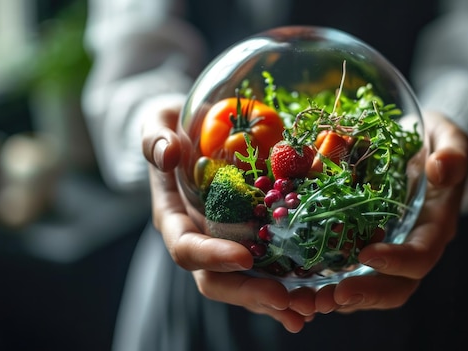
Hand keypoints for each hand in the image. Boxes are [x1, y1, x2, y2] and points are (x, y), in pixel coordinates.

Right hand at [141, 101, 314, 331]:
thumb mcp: (157, 123)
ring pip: (243, 284)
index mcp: (173, 218)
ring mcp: (223, 243)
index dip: (213, 257)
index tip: (245, 258)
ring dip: (274, 301)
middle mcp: (198, 239)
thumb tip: (168, 154)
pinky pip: (264, 270)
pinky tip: (312, 298)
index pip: (187, 248)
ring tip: (308, 308)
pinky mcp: (247, 240)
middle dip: (250, 294)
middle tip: (287, 301)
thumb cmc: (173, 128)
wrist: (189, 132)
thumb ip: (156, 139)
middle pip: (217, 280)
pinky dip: (285, 286)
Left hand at [313, 110, 467, 313]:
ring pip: (370, 288)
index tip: (367, 255)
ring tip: (308, 302)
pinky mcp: (367, 247)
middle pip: (396, 286)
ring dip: (340, 299)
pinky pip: (351, 275)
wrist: (422, 148)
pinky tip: (301, 288)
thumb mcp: (450, 138)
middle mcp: (413, 247)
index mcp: (435, 226)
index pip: (421, 255)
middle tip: (330, 297)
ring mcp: (390, 251)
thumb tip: (440, 168)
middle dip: (365, 294)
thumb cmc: (434, 142)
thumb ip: (453, 153)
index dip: (397, 260)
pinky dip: (327, 285)